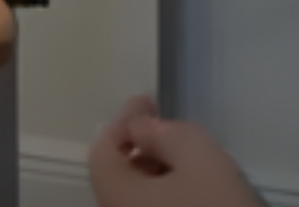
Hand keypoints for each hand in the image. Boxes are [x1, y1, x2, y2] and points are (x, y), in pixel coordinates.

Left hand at [88, 97, 264, 206]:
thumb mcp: (196, 153)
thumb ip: (162, 131)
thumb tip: (140, 130)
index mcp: (115, 196)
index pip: (102, 150)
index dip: (123, 120)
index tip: (149, 101)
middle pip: (117, 177)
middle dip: (140, 147)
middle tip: (170, 128)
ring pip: (136, 200)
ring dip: (155, 173)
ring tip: (187, 158)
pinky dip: (166, 196)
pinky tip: (195, 190)